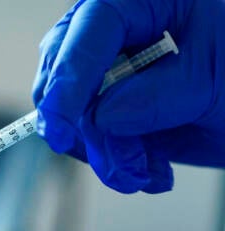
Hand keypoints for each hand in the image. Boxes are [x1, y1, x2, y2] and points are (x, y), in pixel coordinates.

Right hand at [33, 0, 224, 193]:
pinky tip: (151, 171)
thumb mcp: (211, 81)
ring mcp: (112, 75)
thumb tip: (101, 117)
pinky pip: (92, 141)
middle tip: (120, 167)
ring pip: (74, 119)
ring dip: (108, 156)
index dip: (67, 82)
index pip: (86, 34)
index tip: (60, 131)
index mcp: (139, 3)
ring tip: (146, 174)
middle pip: (64, 79)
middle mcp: (116, 34)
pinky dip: (118, 164)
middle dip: (89, 131)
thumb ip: (154, 98)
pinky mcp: (114, 110)